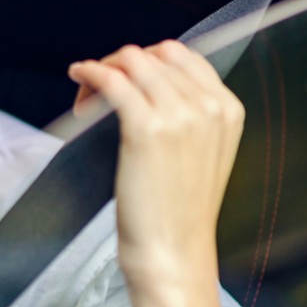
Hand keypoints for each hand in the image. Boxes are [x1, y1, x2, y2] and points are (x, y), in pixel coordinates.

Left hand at [68, 40, 243, 288]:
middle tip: (99, 88)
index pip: (184, 56)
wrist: (173, 252)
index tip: (125, 75)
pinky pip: (112, 80)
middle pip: (155, 54)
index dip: (148, 59)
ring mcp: (179, 115)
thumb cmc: (178, 211)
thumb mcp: (202, 153)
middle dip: (122, 63)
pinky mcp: (145, 128)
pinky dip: (91, 72)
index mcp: (228, 109)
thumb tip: (150, 80)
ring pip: (131, 61)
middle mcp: (208, 106)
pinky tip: (79, 76)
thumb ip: (191, 114)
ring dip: (103, 69)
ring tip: (87, 95)